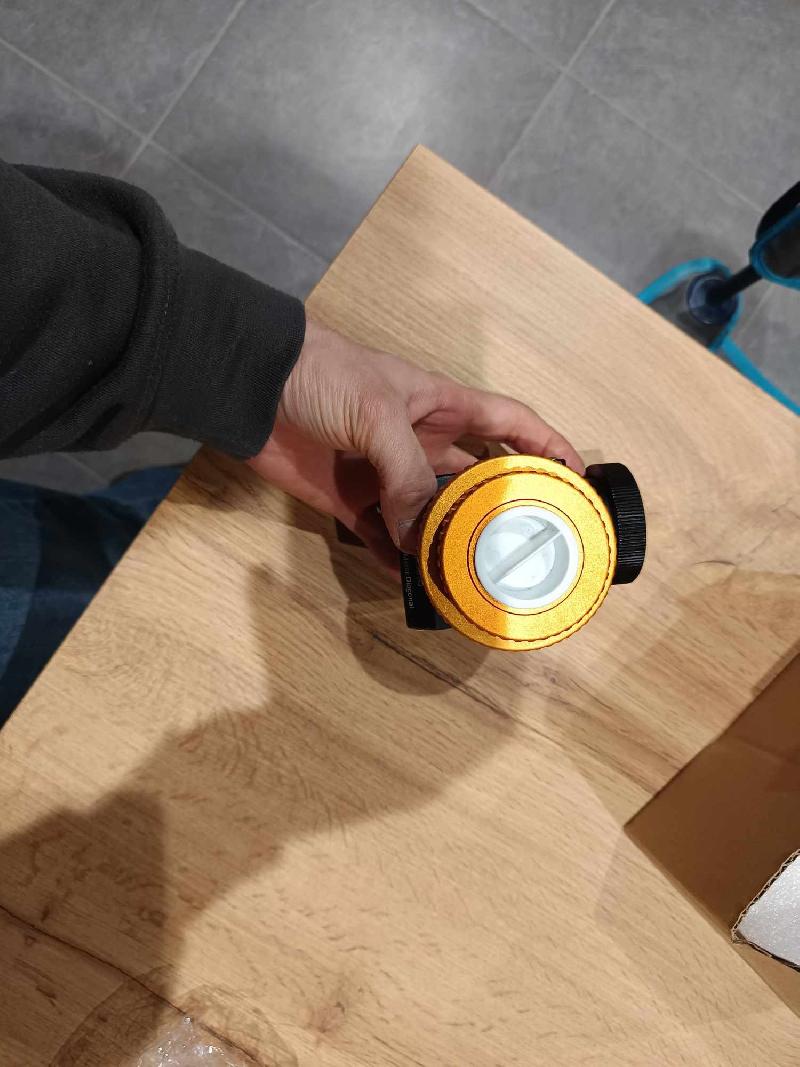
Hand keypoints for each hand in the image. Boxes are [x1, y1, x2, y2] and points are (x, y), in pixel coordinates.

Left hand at [247, 319, 582, 567]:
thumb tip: (422, 535)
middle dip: (501, 509)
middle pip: (476, 479)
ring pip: (432, 514)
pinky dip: (396, 557)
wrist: (251, 385)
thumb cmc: (325, 377)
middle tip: (527, 547)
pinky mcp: (349, 500)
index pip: (511, 425)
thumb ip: (408, 472)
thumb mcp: (379, 414)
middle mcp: (423, 443)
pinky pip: (382, 535)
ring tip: (475, 576)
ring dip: (450, 540)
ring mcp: (386, 474)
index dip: (548, 447)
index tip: (579, 479)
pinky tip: (415, 580)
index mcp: (443, 407)